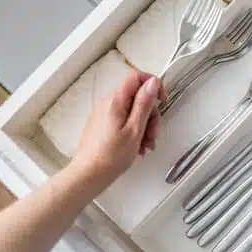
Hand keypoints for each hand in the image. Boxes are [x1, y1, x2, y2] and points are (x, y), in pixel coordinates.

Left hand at [71, 71, 165, 187]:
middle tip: (153, 135)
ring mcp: (105, 114)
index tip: (162, 100)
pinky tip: (138, 147)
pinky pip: (125, 121)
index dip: (153, 85)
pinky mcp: (104, 124)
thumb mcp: (135, 129)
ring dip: (145, 127)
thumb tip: (153, 82)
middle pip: (138, 97)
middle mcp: (108, 103)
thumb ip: (144, 103)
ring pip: (133, 111)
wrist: (89, 174)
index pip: (136, 77)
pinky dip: (135, 131)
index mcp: (116, 101)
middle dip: (151, 115)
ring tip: (146, 146)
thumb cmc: (111, 156)